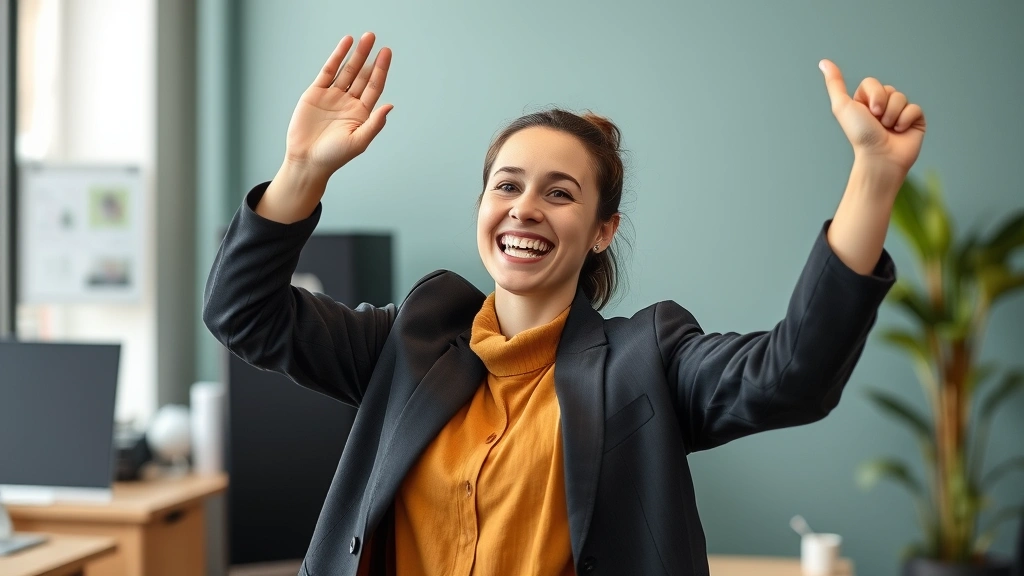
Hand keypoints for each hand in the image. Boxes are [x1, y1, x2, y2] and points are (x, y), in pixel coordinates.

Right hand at [284, 32, 392, 176]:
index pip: (374, 86)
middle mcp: (349, 102)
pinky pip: (328, 71)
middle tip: (374, 38)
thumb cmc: (334, 156)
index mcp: (361, 113)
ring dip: (355, 54)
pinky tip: (345, 44)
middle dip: (369, 57)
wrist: (307, 160)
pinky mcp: (316, 93)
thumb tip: (390, 106)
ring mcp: (333, 96)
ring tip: (364, 38)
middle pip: (362, 75)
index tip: (386, 53)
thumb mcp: (359, 141)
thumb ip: (375, 124)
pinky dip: (337, 57)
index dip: (381, 69)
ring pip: (347, 70)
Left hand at [819, 59, 925, 177]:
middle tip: (877, 122)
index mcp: (864, 102)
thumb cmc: (860, 135)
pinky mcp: (914, 120)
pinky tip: (900, 132)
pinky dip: (906, 120)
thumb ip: (835, 84)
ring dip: (893, 115)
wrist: (880, 157)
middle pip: (889, 89)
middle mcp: (881, 106)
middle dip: (883, 106)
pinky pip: (915, 108)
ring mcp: (899, 112)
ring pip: (902, 97)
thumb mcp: (843, 107)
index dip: (873, 95)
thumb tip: (824, 62)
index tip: (868, 112)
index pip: (873, 83)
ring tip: (888, 129)